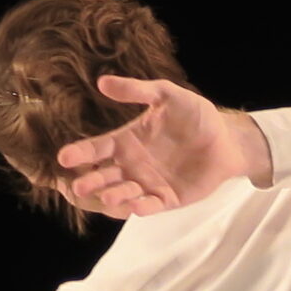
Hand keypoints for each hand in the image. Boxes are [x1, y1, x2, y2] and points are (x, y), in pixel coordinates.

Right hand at [55, 78, 270, 217]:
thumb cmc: (196, 116)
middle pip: (105, 175)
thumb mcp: (167, 96)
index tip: (64, 158)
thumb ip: (138, 90)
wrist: (226, 139)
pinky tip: (136, 207)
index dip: (80, 153)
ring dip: (114, 195)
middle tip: (78, 185)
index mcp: (126, 141)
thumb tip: (102, 82)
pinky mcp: (168, 199)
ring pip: (125, 193)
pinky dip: (143, 207)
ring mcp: (148, 183)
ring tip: (106, 195)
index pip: (97, 149)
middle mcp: (132, 165)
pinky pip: (152, 205)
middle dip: (91, 181)